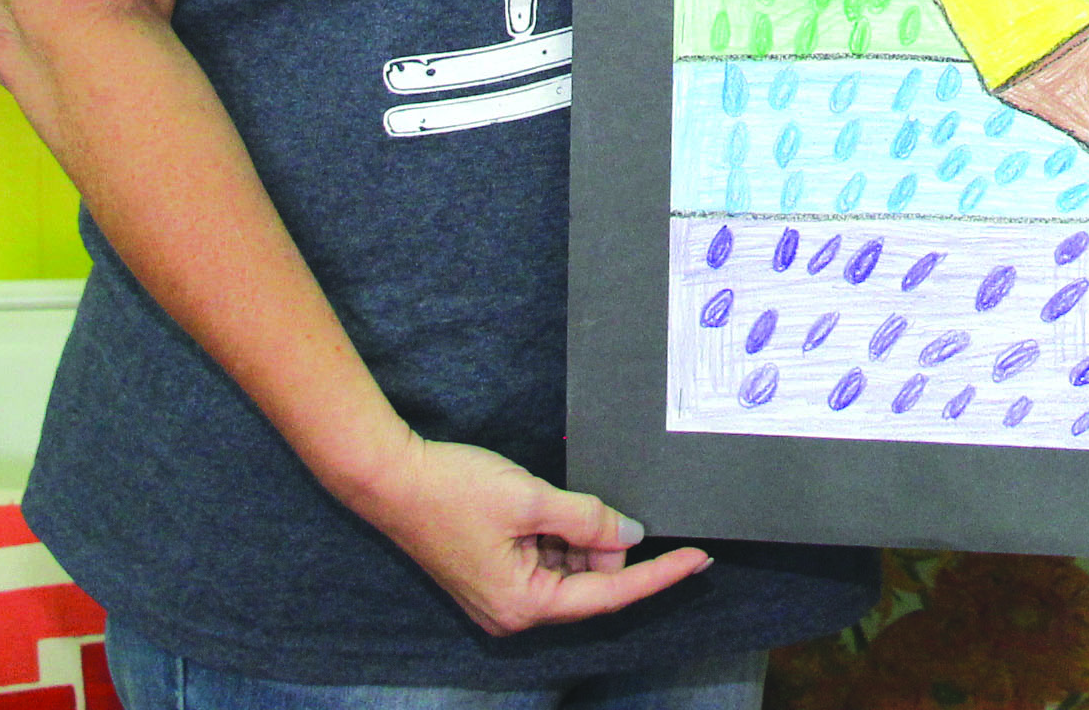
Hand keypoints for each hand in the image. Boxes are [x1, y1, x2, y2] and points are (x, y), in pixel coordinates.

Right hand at [336, 433, 710, 633]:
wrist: (390, 477)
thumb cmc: (450, 489)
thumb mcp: (530, 498)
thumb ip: (587, 519)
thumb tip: (630, 534)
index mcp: (524, 605)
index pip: (609, 594)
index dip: (658, 575)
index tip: (698, 559)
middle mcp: (513, 611)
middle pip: (588, 582)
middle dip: (604, 543)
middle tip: (602, 504)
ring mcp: (501, 595)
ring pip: (567, 568)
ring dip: (577, 536)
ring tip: (551, 499)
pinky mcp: (493, 574)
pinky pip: (544, 559)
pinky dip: (556, 534)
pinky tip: (546, 506)